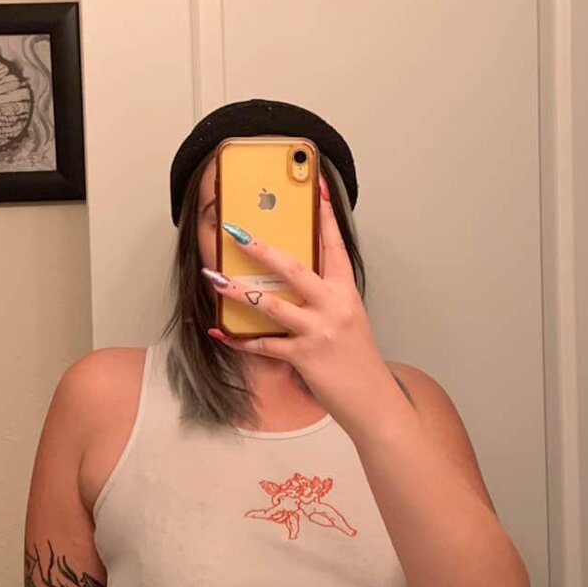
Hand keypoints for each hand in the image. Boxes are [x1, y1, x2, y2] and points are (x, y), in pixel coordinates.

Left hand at [206, 178, 404, 437]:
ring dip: (240, 292)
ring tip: (215, 279)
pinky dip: (240, 339)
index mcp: (346, 292)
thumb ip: (324, 297)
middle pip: (295, 269)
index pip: (335, 246)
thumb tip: (291, 278)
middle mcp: (334, 306)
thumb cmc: (356, 358)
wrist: (372, 400)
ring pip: (273, 305)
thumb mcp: (347, 319)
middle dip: (263, 250)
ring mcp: (318, 331)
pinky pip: (264, 345)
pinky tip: (220, 331)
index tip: (316, 186)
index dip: (324, 216)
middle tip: (237, 233)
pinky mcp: (304, 357)